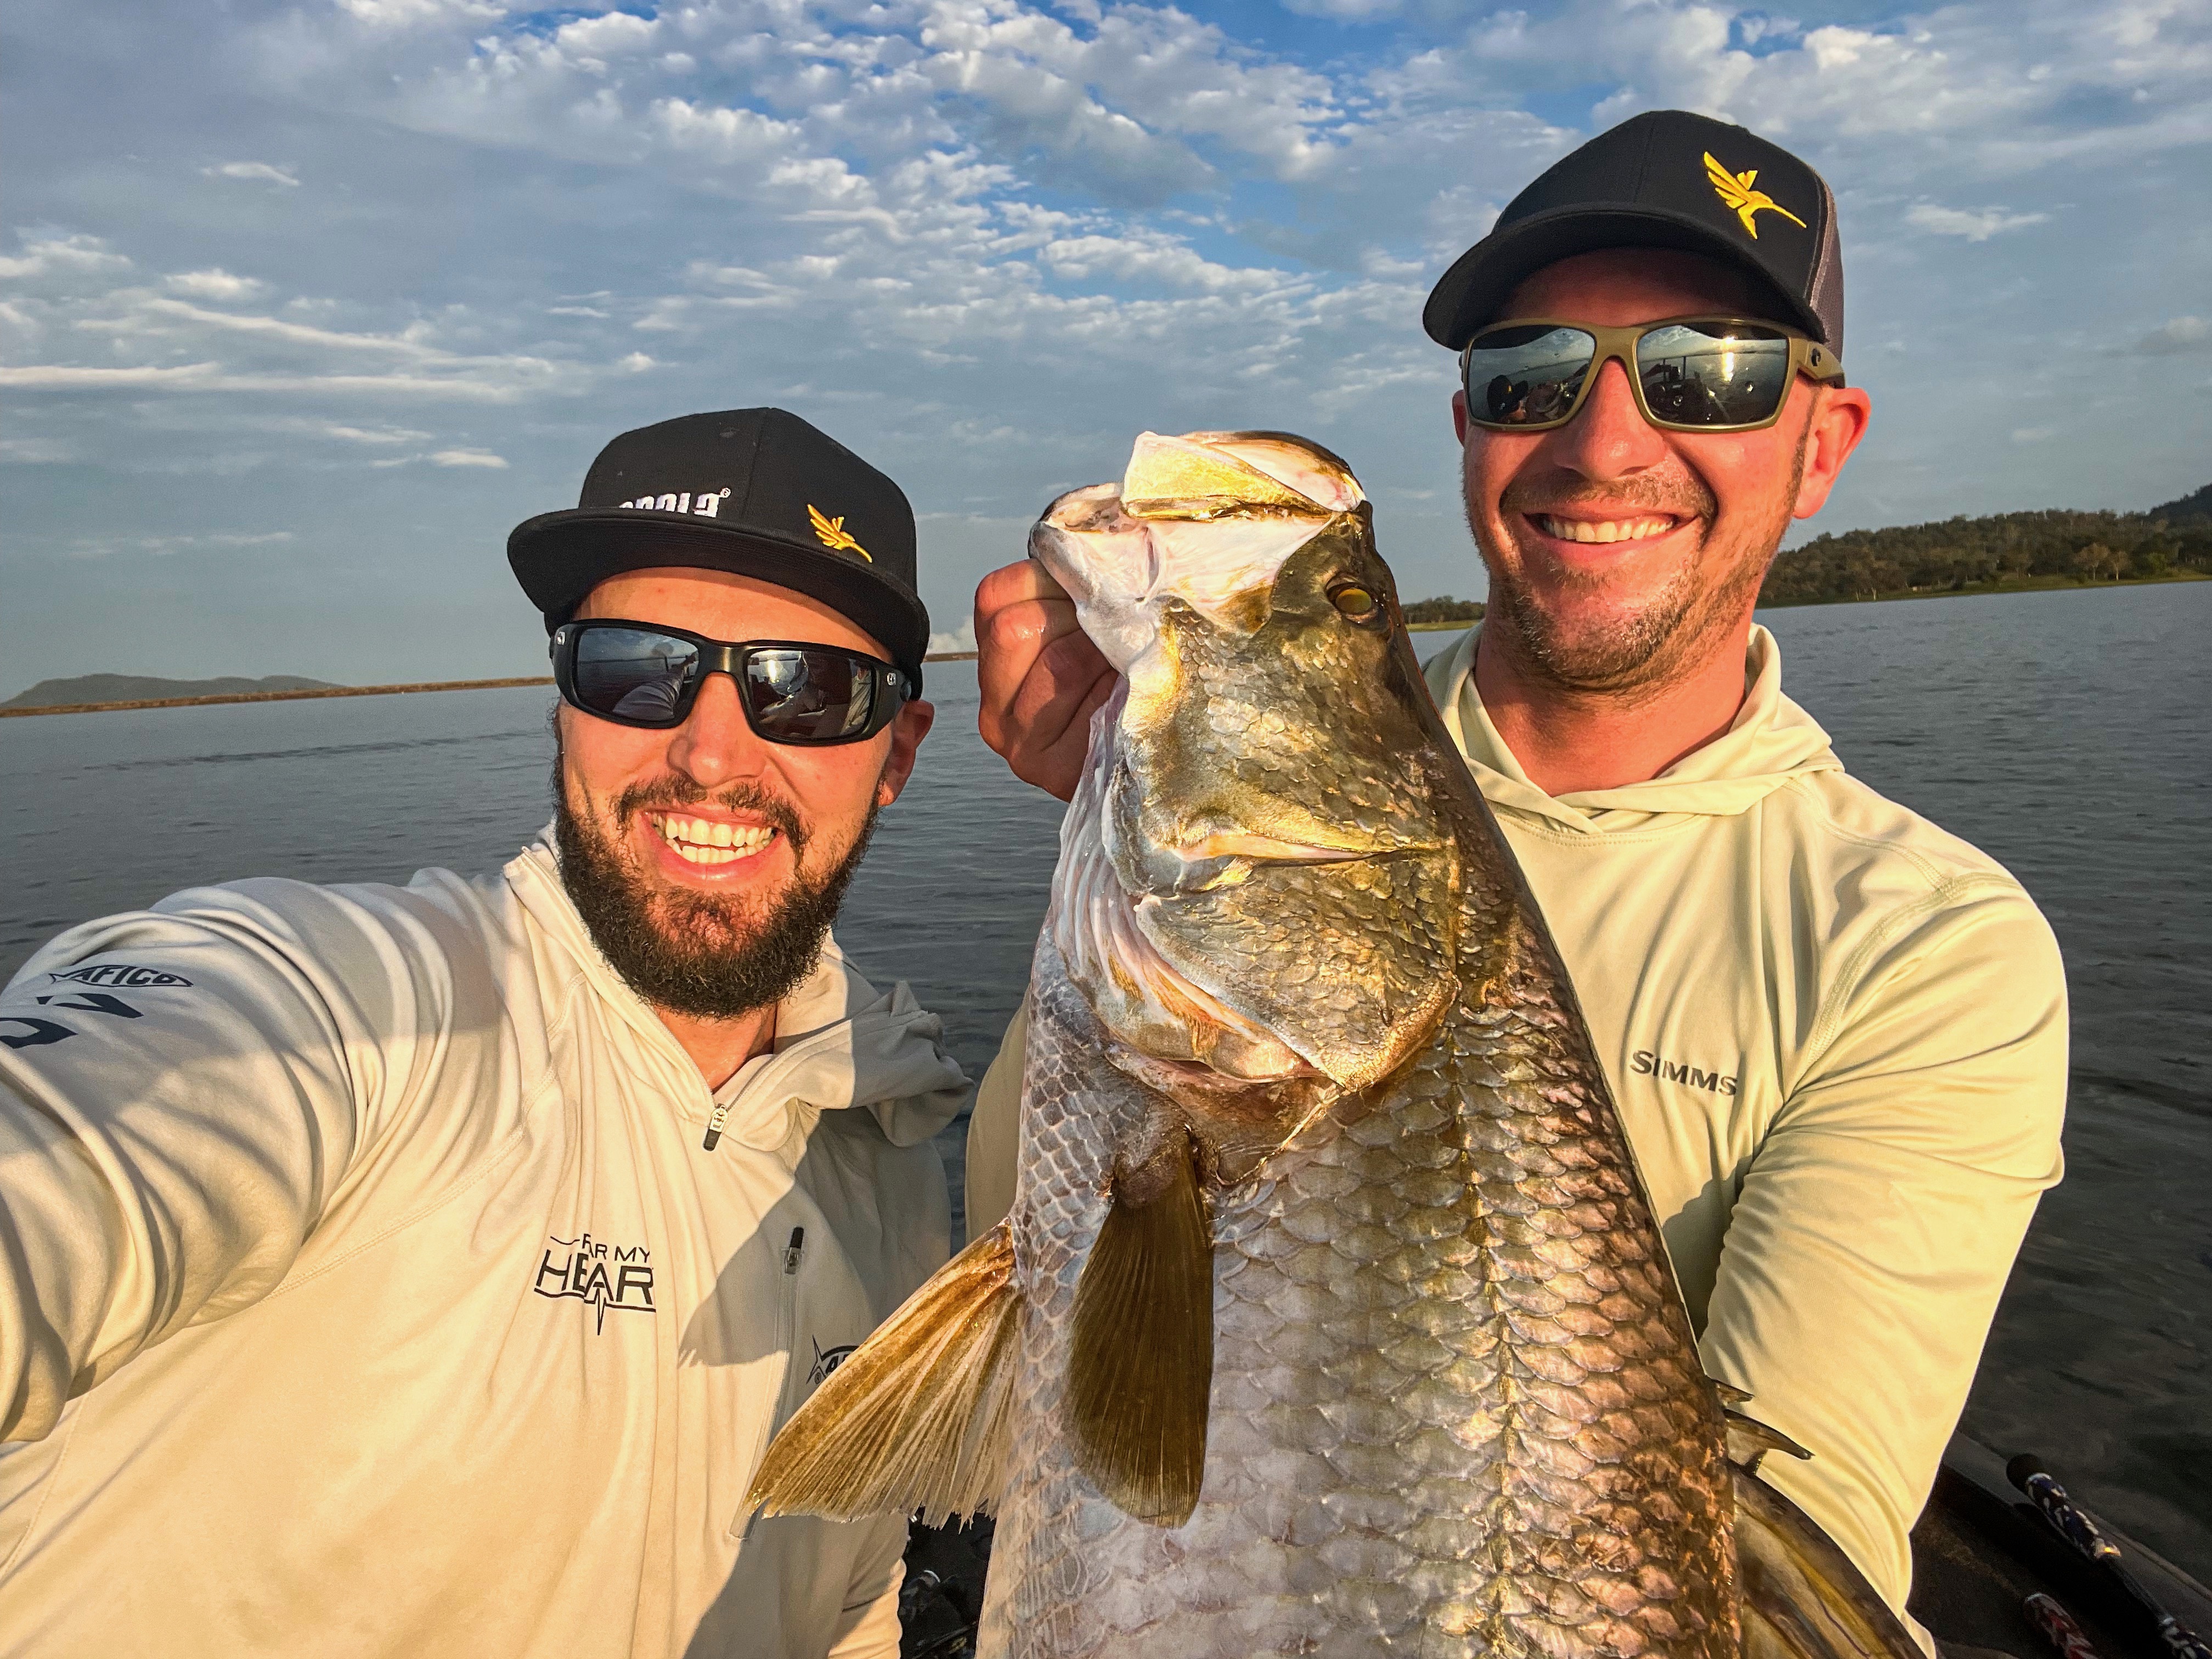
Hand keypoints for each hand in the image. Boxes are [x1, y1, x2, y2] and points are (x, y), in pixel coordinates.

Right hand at [975, 559, 1117, 801]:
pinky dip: (1117, 690)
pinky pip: (1088, 706)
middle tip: (1112, 632)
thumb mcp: (1095, 621)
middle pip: (1014, 626)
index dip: (1050, 580)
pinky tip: (1129, 695)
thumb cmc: (1127, 676)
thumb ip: (1079, 589)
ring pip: (1056, 661)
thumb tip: (1093, 546)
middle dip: (1076, 617)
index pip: (996, 594)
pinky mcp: (1050, 769)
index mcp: (996, 653)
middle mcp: (994, 700)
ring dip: (1102, 652)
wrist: (1162, 749)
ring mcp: (1016, 739)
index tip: (1089, 592)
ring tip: (1125, 662)